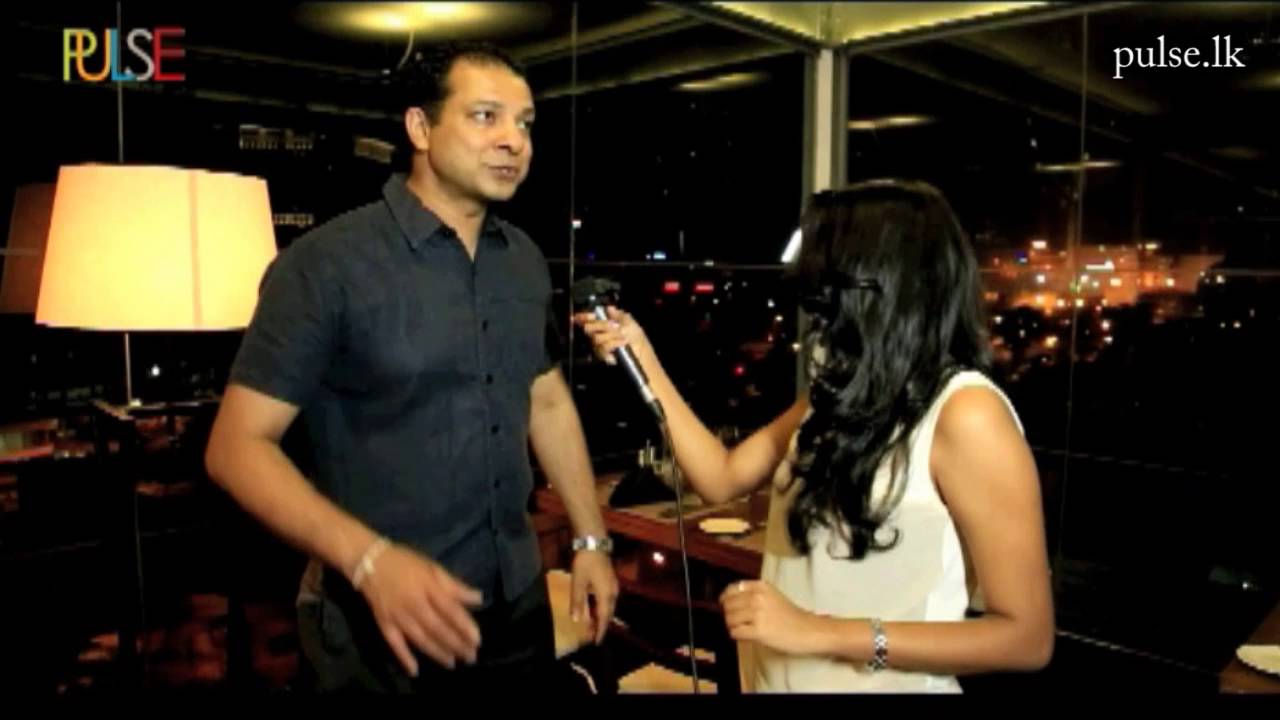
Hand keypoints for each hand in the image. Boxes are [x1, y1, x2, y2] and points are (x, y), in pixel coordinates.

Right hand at [357, 544, 483, 675]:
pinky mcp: (384, 623)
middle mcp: (414, 603)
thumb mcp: (432, 567)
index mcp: (428, 587)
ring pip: (420, 638)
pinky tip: (414, 670)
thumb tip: (478, 598)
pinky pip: (395, 643)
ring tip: (452, 663)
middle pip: (438, 627)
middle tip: (470, 657)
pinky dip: (404, 657)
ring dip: (437, 652)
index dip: (464, 626)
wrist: (369, 561)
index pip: (450, 610)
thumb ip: (454, 585)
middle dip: (456, 644)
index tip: (477, 639)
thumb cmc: (406, 562)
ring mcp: (398, 615)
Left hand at [571, 549, 618, 644]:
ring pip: (609, 606)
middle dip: (602, 625)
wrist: (594, 542)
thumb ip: (578, 602)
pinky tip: (595, 608)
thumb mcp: (578, 582)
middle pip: (608, 613)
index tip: (596, 643)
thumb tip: (577, 620)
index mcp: (606, 595)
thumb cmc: (585, 562)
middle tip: (593, 636)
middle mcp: (613, 592)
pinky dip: (602, 607)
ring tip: (594, 625)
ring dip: (602, 616)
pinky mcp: (611, 581)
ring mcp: (613, 586)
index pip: (604, 618)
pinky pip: (608, 600)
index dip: (600, 631)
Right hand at [572, 306, 653, 366]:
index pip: (590, 319)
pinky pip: (604, 347)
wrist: (643, 354)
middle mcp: (600, 335)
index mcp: (605, 325)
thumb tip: (608, 308)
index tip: (580, 316)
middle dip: (601, 325)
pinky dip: (614, 343)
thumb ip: (618, 315)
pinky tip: (622, 343)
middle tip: (614, 326)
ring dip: (612, 336)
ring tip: (624, 338)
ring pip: (597, 338)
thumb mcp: (630, 322)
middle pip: (589, 328)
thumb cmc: (637, 339)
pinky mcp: (603, 356)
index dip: (583, 317)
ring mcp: (600, 346)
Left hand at [720, 579, 826, 655]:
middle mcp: (757, 597)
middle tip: (738, 621)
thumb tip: (727, 600)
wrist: (806, 630)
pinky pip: (735, 632)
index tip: (727, 606)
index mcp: (760, 586)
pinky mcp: (758, 631)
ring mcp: (757, 614)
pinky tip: (747, 635)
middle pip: (728, 605)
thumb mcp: (771, 595)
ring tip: (744, 629)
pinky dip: (738, 635)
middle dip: (729, 615)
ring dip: (733, 626)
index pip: (731, 589)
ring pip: (729, 619)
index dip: (726, 599)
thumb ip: (752, 593)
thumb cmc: (790, 615)